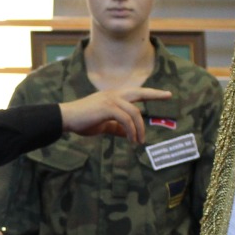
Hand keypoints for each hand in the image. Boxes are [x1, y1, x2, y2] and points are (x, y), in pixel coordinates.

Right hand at [57, 87, 171, 143]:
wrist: (66, 118)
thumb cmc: (82, 121)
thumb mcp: (103, 125)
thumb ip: (116, 128)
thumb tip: (128, 134)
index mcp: (113, 96)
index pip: (135, 93)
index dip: (150, 93)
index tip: (165, 94)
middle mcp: (114, 95)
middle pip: (139, 93)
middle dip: (155, 94)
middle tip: (168, 96)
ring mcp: (110, 100)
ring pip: (134, 112)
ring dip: (139, 128)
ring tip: (139, 141)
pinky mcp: (107, 108)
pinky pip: (126, 119)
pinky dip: (131, 130)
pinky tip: (130, 139)